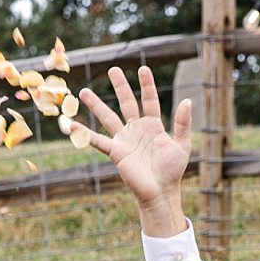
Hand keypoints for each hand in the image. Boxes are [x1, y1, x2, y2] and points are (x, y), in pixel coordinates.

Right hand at [69, 66, 193, 230]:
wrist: (161, 191)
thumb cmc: (172, 171)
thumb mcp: (182, 144)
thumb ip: (183, 123)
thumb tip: (188, 100)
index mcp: (153, 126)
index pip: (149, 100)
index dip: (147, 85)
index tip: (143, 69)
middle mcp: (136, 130)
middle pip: (126, 103)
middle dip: (120, 86)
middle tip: (113, 70)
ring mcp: (124, 140)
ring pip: (108, 118)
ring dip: (96, 104)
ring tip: (83, 91)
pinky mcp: (116, 152)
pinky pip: (98, 141)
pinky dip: (84, 134)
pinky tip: (72, 126)